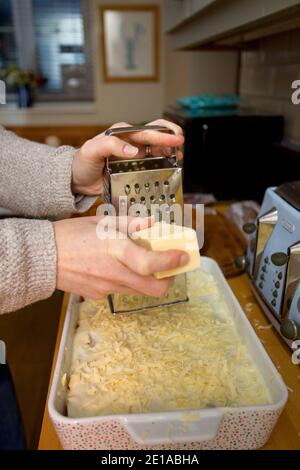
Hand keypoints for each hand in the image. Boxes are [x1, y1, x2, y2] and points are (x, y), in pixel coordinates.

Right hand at [53, 216, 188, 299]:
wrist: (43, 257)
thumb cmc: (70, 235)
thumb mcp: (102, 222)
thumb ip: (130, 223)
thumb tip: (150, 223)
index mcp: (115, 250)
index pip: (150, 264)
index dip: (171, 263)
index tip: (182, 257)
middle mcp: (114, 273)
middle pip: (153, 289)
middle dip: (168, 281)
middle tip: (170, 269)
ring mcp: (106, 287)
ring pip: (138, 291)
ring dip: (147, 281)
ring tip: (141, 265)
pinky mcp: (98, 296)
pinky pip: (119, 291)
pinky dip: (125, 282)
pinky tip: (115, 269)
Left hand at [72, 119, 183, 195]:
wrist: (78, 179)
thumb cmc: (82, 162)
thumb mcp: (91, 150)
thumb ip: (110, 146)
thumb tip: (133, 150)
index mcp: (121, 134)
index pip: (145, 130)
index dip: (162, 134)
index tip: (174, 140)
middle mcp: (130, 142)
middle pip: (155, 134)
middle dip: (171, 137)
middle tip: (181, 144)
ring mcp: (134, 155)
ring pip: (157, 147)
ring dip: (170, 150)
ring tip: (179, 156)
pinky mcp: (135, 167)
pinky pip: (152, 163)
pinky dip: (163, 163)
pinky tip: (170, 167)